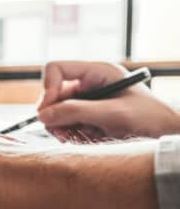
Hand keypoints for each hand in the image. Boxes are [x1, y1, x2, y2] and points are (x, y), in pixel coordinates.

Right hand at [37, 61, 179, 140]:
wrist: (167, 135)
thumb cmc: (150, 118)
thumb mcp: (113, 114)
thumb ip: (77, 112)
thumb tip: (42, 115)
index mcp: (97, 72)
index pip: (56, 69)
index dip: (48, 88)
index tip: (49, 111)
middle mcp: (89, 84)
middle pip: (53, 94)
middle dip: (54, 114)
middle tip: (61, 132)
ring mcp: (88, 101)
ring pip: (57, 111)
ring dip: (62, 126)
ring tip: (76, 137)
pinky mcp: (89, 116)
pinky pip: (66, 123)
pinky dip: (70, 133)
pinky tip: (84, 139)